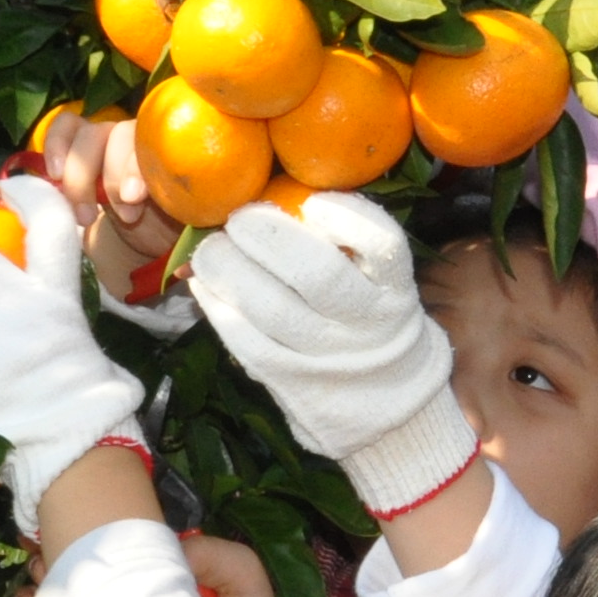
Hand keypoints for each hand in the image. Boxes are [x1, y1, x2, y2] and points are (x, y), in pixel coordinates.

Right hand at [34, 109, 188, 319]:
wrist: (155, 223)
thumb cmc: (174, 223)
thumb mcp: (189, 235)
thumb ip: (191, 246)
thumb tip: (185, 269)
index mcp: (173, 152)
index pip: (156, 144)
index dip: (137, 167)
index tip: (133, 197)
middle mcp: (142, 137)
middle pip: (121, 135)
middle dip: (114, 176)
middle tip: (124, 215)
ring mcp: (112, 135)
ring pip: (91, 134)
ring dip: (81, 174)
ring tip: (85, 214)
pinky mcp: (84, 142)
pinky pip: (66, 127)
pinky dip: (55, 144)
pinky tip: (54, 174)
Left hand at [193, 194, 481, 518]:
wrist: (385, 406)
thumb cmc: (370, 321)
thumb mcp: (380, 283)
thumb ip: (346, 244)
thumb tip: (282, 190)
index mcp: (393, 289)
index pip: (383, 244)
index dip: (347, 216)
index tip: (312, 201)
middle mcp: (366, 322)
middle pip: (318, 275)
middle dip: (268, 236)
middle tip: (240, 218)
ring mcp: (328, 356)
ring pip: (273, 310)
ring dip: (230, 270)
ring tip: (211, 249)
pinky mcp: (291, 381)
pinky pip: (247, 343)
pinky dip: (218, 309)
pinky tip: (204, 286)